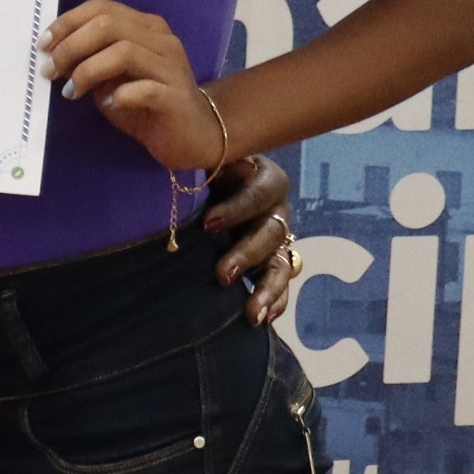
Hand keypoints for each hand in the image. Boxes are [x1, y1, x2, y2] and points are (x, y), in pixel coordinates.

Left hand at [43, 0, 229, 170]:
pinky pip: (145, 88)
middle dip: (71, 46)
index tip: (44, 45)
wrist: (189, 134)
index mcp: (145, 27)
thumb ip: (87, 60)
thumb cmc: (144, 103)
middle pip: (108, 25)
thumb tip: (53, 55)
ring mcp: (172, 67)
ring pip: (123, 51)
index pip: (102, 7)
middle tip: (52, 71)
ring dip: (87, 71)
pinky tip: (109, 103)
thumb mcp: (109, 78)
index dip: (67, 23)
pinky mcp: (176, 97)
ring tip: (72, 91)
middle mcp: (161, 40)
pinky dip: (120, 95)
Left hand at [202, 152, 302, 329]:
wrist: (192, 188)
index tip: (208, 224)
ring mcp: (275, 237)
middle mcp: (274, 207)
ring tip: (250, 312)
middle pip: (272, 231)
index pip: (262, 190)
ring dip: (266, 288)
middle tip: (221, 275)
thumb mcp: (197, 157)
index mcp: (261, 175)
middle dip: (247, 254)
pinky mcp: (270, 260)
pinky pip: (279, 283)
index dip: (239, 207)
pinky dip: (274, 301)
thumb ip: (196, 157)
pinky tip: (262, 319)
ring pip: (281, 262)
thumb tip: (192, 154)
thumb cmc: (193, 167)